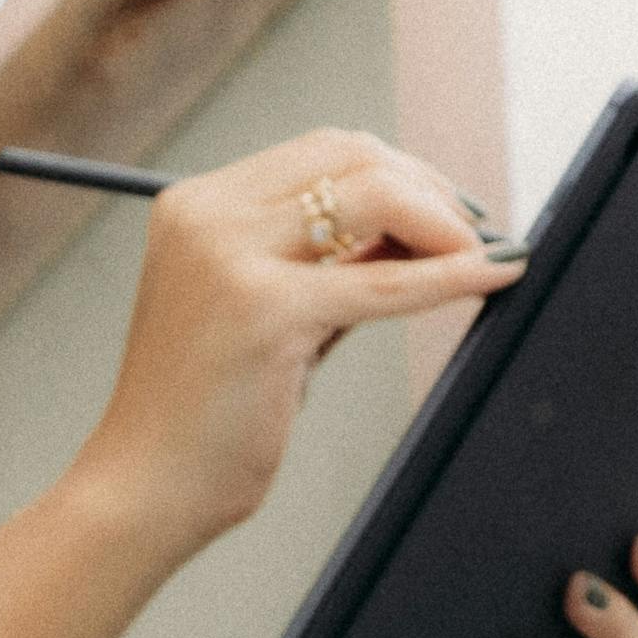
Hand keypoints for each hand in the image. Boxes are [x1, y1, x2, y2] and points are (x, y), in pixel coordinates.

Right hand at [70, 129, 519, 556]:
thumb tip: (424, 224)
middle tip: (473, 235)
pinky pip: (385, 281)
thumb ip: (330, 260)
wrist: (145, 488)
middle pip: (354, 155)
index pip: (324, 150)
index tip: (446, 212)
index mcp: (197, 204)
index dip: (400, 172)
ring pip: (376, 194)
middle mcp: (207, 214)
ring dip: (442, 221)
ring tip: (475, 257)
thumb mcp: (269, 309)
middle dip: (429, 189)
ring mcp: (230, 257)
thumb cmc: (207, 410)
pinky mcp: (264, 310)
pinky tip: (492, 274)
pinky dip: (449, 274)